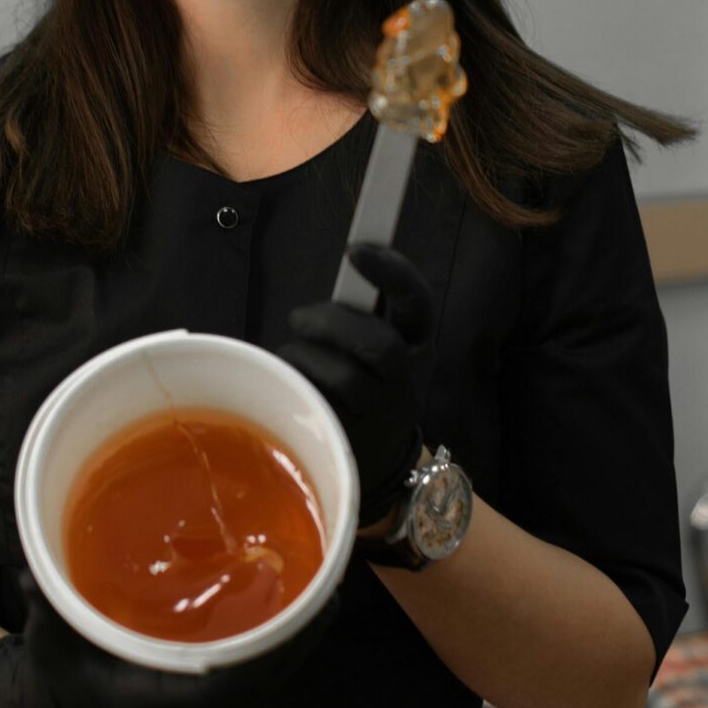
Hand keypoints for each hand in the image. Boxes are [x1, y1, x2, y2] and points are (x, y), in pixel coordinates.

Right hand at [0, 571, 340, 707]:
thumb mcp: (47, 635)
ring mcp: (201, 699)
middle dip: (299, 640)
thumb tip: (34, 571)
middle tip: (329, 592)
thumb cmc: (58, 667)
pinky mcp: (206, 687)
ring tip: (327, 594)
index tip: (297, 618)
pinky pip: (255, 668)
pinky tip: (298, 608)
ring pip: (265, 676)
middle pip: (262, 679)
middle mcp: (187, 705)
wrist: (60, 700)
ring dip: (298, 639)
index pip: (224, 684)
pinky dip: (282, 641)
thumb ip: (46, 603)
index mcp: (153, 698)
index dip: (267, 655)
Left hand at [276, 242, 435, 528]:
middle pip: (376, 344)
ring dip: (304, 356)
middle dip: (330, 323)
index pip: (417, 302)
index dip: (391, 272)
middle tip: (300, 320)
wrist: (375, 458)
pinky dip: (294, 384)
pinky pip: (315, 403)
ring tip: (292, 355)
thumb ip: (361, 314)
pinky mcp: (350, 437)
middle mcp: (406, 380)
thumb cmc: (368, 383)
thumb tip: (346, 262)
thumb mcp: (378, 347)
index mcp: (418, 344)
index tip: (356, 249)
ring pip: (342, 376)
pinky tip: (289, 384)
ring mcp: (380, 414)